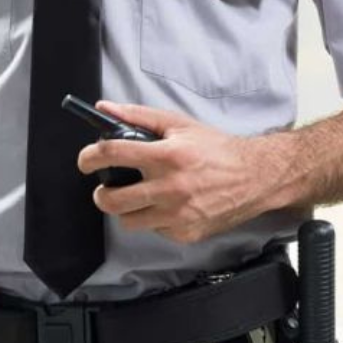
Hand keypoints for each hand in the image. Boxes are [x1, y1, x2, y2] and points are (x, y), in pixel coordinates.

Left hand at [77, 101, 293, 243]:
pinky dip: (155, 219)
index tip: (85, 161)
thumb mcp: (179, 125)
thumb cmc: (217, 149)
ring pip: (128, 221)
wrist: (257, 177)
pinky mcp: (185, 233)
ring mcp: (177, 214)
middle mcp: (170, 187)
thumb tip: (105, 109)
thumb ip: (139, 117)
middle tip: (106, 187)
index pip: (113, 154)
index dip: (89, 157)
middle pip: (111, 200)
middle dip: (101, 194)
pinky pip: (154, 230)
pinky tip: (168, 206)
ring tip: (138, 197)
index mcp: (167, 156)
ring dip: (126, 209)